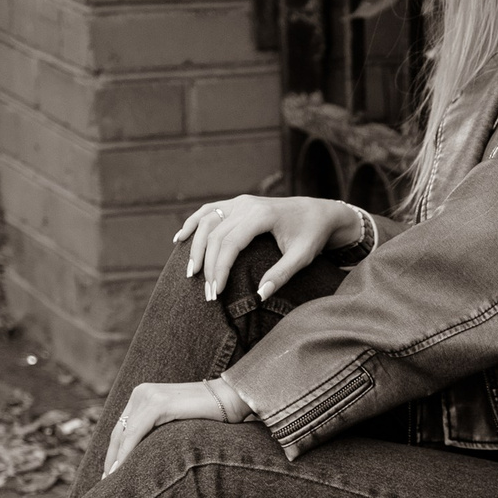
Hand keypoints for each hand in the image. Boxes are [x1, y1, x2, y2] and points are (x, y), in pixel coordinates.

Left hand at [102, 379, 231, 477]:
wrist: (232, 399)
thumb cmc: (211, 416)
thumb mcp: (176, 423)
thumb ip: (159, 431)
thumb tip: (146, 458)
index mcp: (144, 395)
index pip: (122, 428)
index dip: (114, 452)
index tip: (110, 474)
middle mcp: (142, 392)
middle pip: (118, 431)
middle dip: (111, 459)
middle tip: (105, 484)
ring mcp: (149, 396)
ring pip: (124, 434)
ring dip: (116, 460)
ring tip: (110, 483)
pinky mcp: (158, 403)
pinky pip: (135, 433)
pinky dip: (126, 453)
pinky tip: (122, 470)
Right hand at [174, 193, 363, 301]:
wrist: (318, 211)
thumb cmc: (312, 235)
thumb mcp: (302, 257)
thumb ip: (281, 275)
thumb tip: (259, 296)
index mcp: (262, 215)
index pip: (230, 243)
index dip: (220, 269)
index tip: (217, 292)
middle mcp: (246, 204)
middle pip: (215, 236)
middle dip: (208, 266)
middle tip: (206, 294)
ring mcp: (239, 202)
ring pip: (206, 221)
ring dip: (194, 247)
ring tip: (190, 273)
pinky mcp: (236, 203)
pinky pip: (208, 212)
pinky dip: (192, 224)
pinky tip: (179, 239)